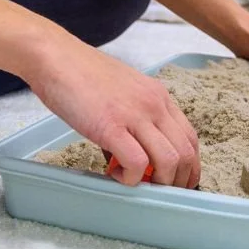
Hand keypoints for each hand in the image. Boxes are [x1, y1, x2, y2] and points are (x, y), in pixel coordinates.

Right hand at [25, 40, 199, 188]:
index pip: (190, 137)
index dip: (189, 166)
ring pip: (169, 160)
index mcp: (158, 95)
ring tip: (134, 182)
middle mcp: (154, 104)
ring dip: (156, 183)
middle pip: (186, 153)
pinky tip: (113, 173)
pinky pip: (136, 163)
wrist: (57, 57)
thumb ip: (136, 117)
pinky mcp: (111, 126)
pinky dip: (129, 178)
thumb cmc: (83, 75)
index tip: (178, 183)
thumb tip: (132, 154)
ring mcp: (134, 114)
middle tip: (157, 191)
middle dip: (177, 182)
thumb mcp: (124, 91)